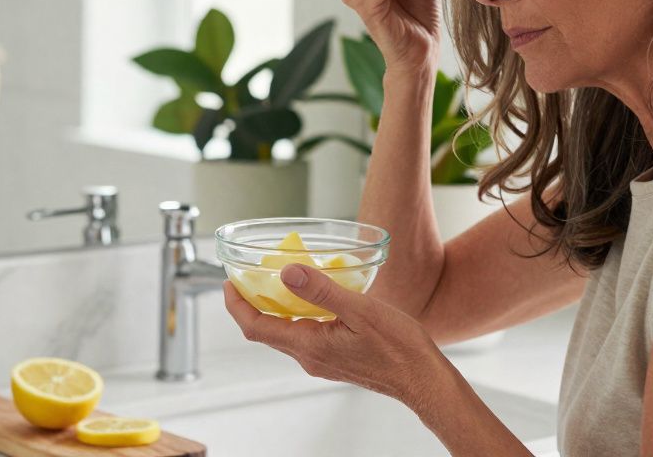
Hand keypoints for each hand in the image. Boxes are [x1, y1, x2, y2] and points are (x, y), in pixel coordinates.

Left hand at [223, 262, 445, 403]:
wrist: (423, 378)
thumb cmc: (399, 348)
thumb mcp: (360, 310)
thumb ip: (321, 291)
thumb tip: (286, 274)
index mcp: (309, 346)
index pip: (256, 327)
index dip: (237, 304)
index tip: (229, 282)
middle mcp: (310, 357)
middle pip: (266, 330)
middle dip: (252, 303)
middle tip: (247, 276)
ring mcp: (321, 361)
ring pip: (287, 332)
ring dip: (275, 309)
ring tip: (275, 281)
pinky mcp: (334, 359)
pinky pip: (305, 335)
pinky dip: (297, 315)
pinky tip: (311, 298)